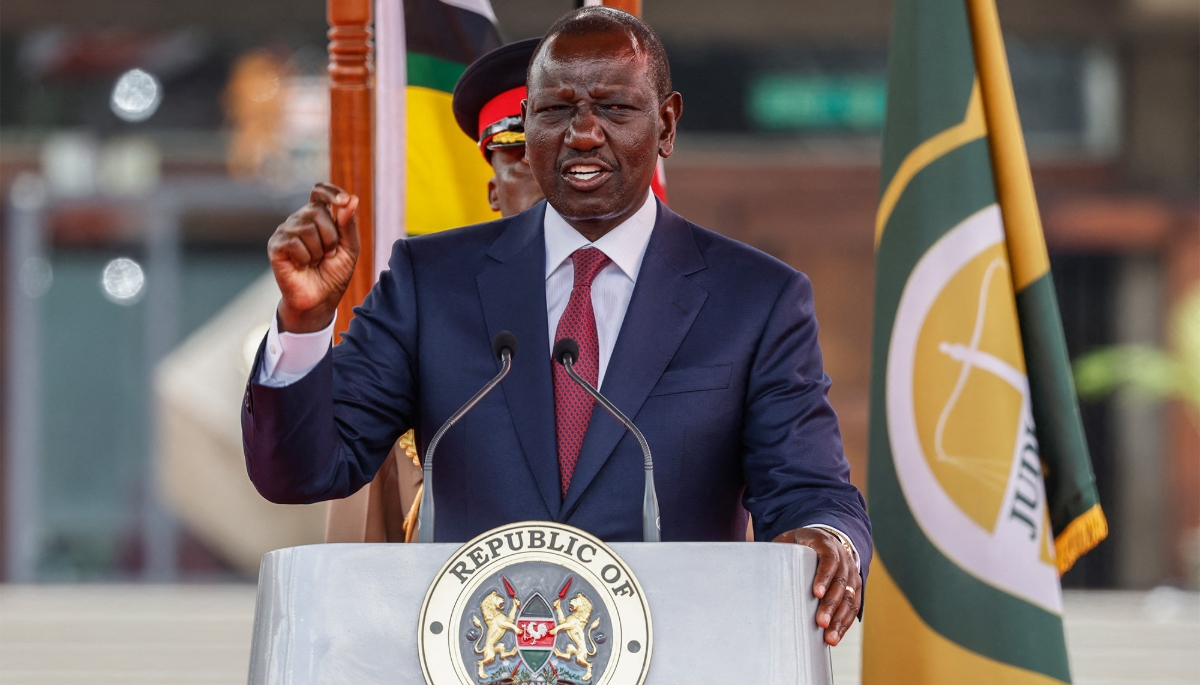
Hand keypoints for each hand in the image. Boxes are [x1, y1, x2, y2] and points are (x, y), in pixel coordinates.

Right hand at [267, 183, 360, 332]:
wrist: (320, 300)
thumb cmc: (334, 274)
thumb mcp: (349, 249)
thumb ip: (349, 224)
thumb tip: (352, 199)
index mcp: (318, 217)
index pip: (319, 191)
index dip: (331, 192)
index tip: (343, 201)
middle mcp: (300, 220)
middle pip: (317, 210)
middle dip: (331, 236)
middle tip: (328, 254)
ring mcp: (285, 231)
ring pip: (307, 227)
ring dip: (319, 250)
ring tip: (315, 262)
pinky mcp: (275, 245)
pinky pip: (294, 242)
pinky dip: (305, 258)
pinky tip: (302, 266)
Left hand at [774, 527, 861, 646]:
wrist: (826, 539)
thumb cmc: (801, 543)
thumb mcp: (789, 540)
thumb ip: (778, 550)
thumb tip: (757, 567)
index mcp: (825, 544)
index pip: (829, 560)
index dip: (824, 577)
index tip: (815, 593)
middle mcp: (843, 558)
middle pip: (840, 582)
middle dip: (831, 605)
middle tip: (821, 623)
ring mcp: (851, 573)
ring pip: (849, 597)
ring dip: (840, 619)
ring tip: (830, 638)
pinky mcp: (855, 587)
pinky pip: (853, 606)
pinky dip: (845, 622)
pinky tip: (836, 635)